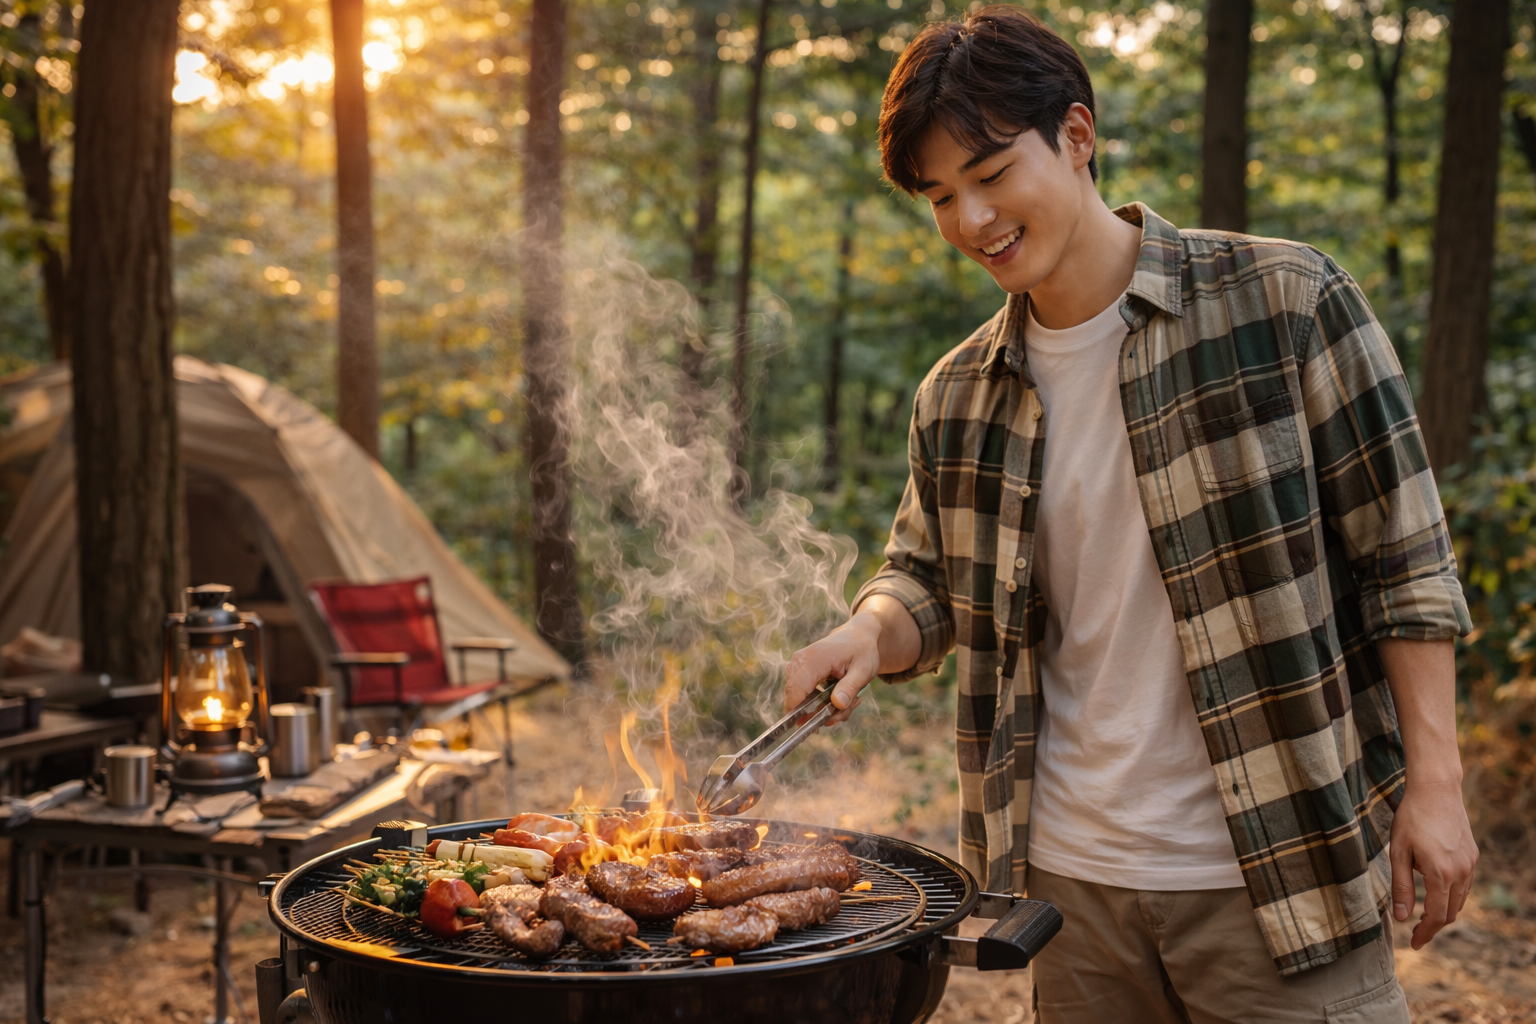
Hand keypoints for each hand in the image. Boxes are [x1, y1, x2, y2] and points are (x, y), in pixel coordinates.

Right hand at [784, 611, 883, 725]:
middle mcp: (801, 659)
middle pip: (796, 695)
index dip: (795, 709)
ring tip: (848, 700)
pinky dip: (819, 700)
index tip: (803, 726)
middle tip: (844, 711)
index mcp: (816, 658)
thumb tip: (837, 704)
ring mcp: (798, 663)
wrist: (858, 636)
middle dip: (816, 711)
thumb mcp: (864, 670)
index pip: (797, 687)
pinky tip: (839, 696)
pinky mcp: (799, 669)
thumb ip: (850, 687)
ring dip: (821, 706)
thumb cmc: (862, 651)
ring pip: (799, 696)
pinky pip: (802, 692)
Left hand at [1389, 778, 1477, 948]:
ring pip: (1459, 900)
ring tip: (1425, 918)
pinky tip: (1438, 894)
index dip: (1425, 933)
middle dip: (1433, 927)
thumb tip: (1402, 917)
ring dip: (1444, 912)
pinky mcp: (1472, 855)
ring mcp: (1469, 864)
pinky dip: (1452, 896)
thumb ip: (1401, 886)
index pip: (1435, 916)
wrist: (1436, 790)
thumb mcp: (1398, 852)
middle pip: (1450, 913)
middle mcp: (1460, 873)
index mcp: (1440, 874)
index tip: (1414, 944)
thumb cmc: (1411, 818)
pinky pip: (1464, 885)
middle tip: (1417, 936)